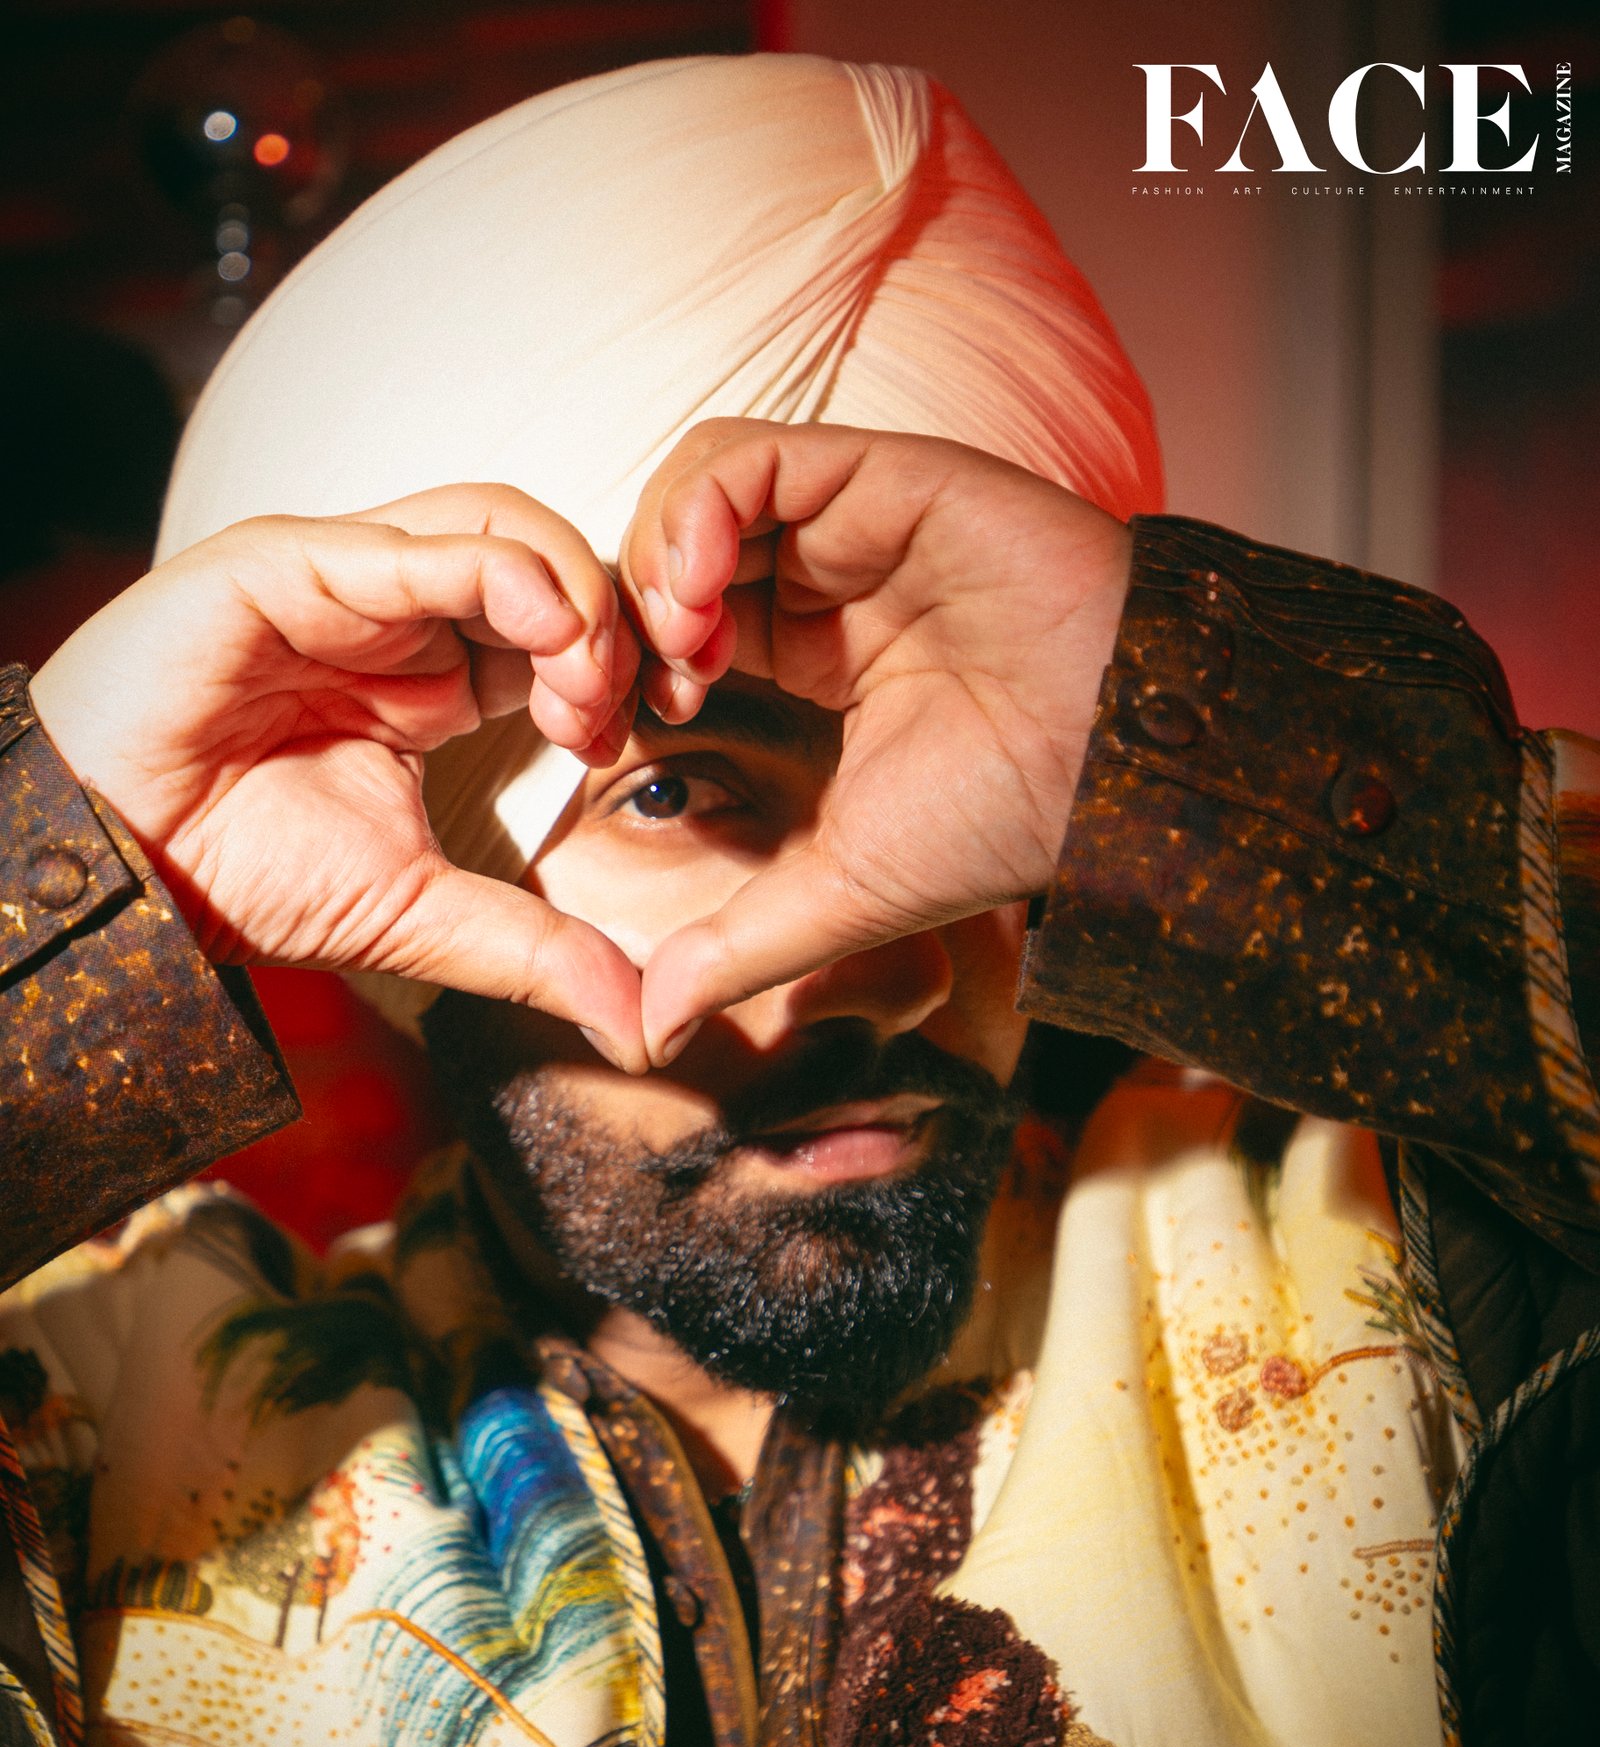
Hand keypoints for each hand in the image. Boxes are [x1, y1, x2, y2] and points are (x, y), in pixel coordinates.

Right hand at [30, 485, 647, 1069]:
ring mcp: (348, 582)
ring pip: (500, 525)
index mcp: (435, 679)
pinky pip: (417, 541)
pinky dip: (503, 570)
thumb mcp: (419, 915)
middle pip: (549, 564)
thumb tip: (644, 1029)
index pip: (562, 633)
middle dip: (611, 626)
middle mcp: (400, 617)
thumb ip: (534, 952)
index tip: (624, 741)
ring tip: (580, 676)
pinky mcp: (290, 565)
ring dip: (570, 589)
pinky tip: (542, 629)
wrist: (116, 872)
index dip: (614, 670)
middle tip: (609, 709)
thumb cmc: (241, 875)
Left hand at [620, 421, 1132, 1062]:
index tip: (597, 739)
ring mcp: (848, 523)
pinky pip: (748, 456)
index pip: (667, 631)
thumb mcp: (839, 891)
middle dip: (614, 622)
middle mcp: (821, 579)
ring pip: (692, 495)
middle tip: (608, 694)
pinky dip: (693, 510)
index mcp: (807, 655)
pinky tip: (695, 590)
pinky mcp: (881, 474)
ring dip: (651, 564)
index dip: (614, 674)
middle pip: (665, 555)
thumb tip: (650, 1031)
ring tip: (672, 646)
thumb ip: (738, 945)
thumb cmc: (1004, 821)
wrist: (1115, 767)